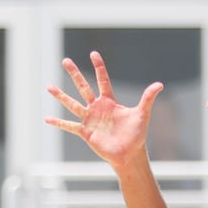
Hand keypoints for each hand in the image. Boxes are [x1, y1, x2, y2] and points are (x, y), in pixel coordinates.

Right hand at [45, 52, 162, 166]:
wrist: (130, 154)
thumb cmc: (137, 134)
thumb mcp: (142, 114)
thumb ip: (148, 98)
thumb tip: (160, 84)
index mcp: (109, 101)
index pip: (103, 80)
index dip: (99, 67)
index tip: (93, 53)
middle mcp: (97, 108)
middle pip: (84, 87)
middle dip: (75, 74)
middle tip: (65, 60)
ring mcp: (90, 119)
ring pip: (73, 104)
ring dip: (61, 96)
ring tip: (49, 87)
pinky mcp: (85, 132)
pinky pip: (70, 125)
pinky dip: (59, 123)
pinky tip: (47, 119)